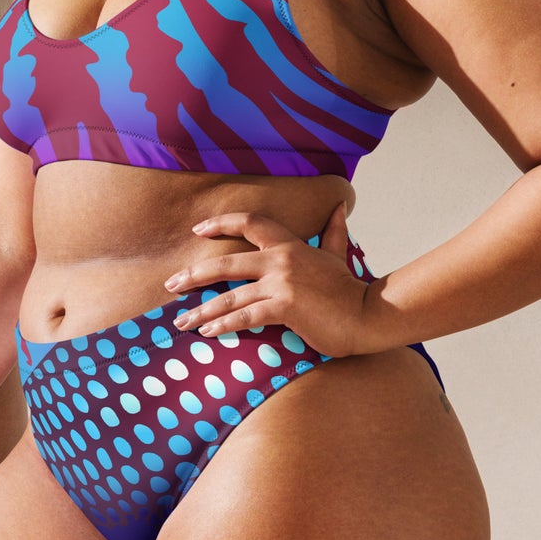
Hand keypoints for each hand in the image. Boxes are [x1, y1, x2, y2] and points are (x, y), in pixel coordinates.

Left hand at [162, 204, 373, 357]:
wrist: (369, 315)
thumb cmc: (350, 290)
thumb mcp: (339, 255)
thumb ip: (333, 232)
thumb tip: (339, 206)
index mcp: (289, 244)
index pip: (250, 222)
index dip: (221, 223)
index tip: (198, 231)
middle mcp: (280, 259)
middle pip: (225, 263)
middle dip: (193, 275)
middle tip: (171, 285)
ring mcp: (281, 282)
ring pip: (230, 296)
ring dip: (201, 311)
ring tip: (182, 322)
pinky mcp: (285, 306)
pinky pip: (245, 316)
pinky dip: (224, 325)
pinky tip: (208, 333)